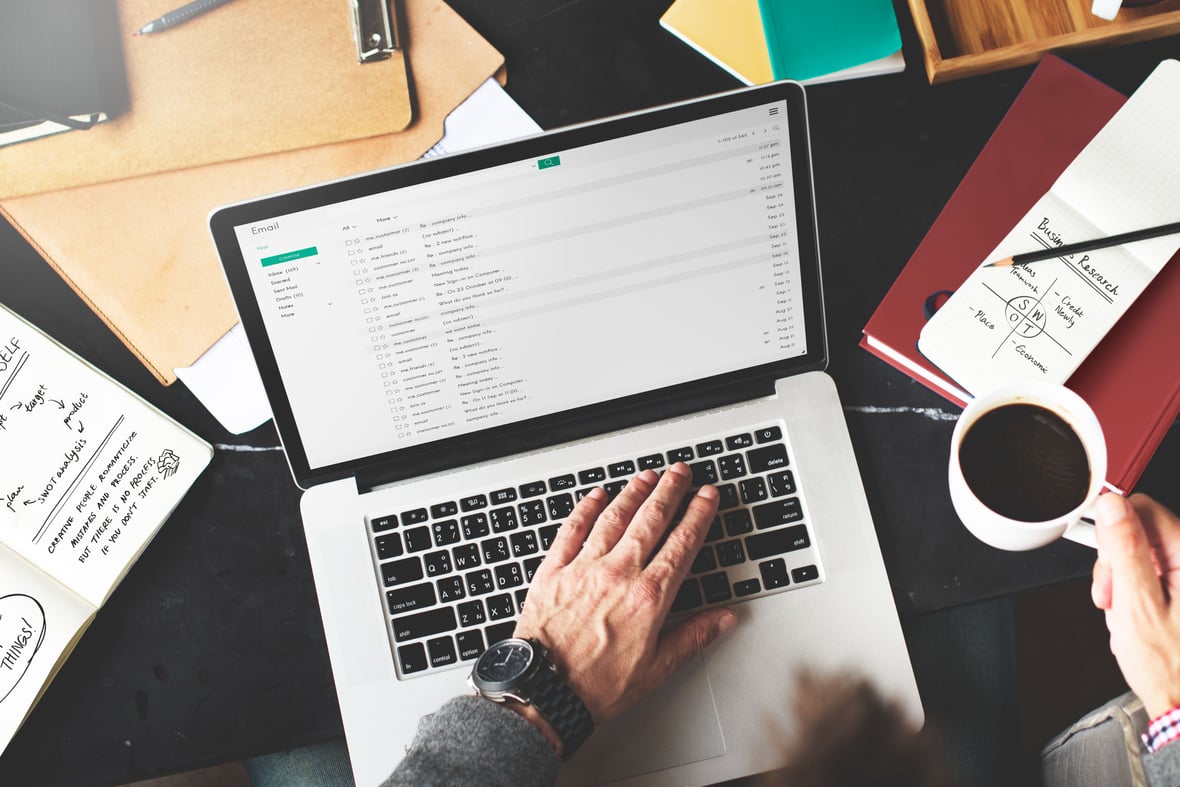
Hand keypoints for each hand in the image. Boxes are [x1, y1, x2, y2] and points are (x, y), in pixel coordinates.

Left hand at [514, 463, 736, 725]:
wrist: (544, 692)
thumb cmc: (596, 686)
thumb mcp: (657, 668)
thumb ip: (693, 636)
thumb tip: (723, 619)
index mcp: (648, 597)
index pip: (682, 542)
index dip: (698, 514)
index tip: (707, 496)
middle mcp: (618, 574)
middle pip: (651, 519)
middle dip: (670, 490)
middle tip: (681, 471)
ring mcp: (583, 568)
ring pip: (614, 517)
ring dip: (634, 492)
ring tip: (647, 476)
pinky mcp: (553, 570)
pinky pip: (572, 529)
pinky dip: (586, 508)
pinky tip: (597, 496)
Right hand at [1091, 492, 1179, 717]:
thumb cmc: (1171, 667)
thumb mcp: (1137, 606)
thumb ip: (1124, 551)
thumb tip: (1112, 506)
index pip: (1143, 510)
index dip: (1113, 528)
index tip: (1101, 555)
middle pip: (1139, 533)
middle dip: (1114, 563)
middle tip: (1111, 596)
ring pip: (1138, 556)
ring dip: (1120, 583)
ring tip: (1122, 615)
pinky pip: (1147, 578)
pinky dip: (1131, 595)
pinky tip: (1132, 619)